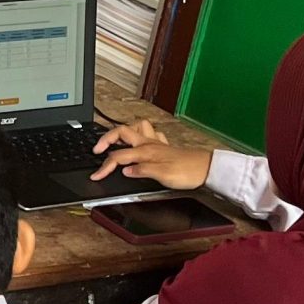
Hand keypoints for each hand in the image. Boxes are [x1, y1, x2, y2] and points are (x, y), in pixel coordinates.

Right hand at [91, 119, 210, 187]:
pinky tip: (140, 142)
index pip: (118, 157)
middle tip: (97, 149)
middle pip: (121, 132)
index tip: (96, 175)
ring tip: (117, 140)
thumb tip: (124, 170)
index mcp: (145, 151)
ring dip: (124, 131)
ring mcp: (156, 143)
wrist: (208, 169)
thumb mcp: (162, 176)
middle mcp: (149, 144)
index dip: (104, 167)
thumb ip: (141, 171)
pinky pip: (150, 133)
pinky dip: (142, 135)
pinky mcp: (164, 146)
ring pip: (136, 127)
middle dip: (105, 139)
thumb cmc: (188, 172)